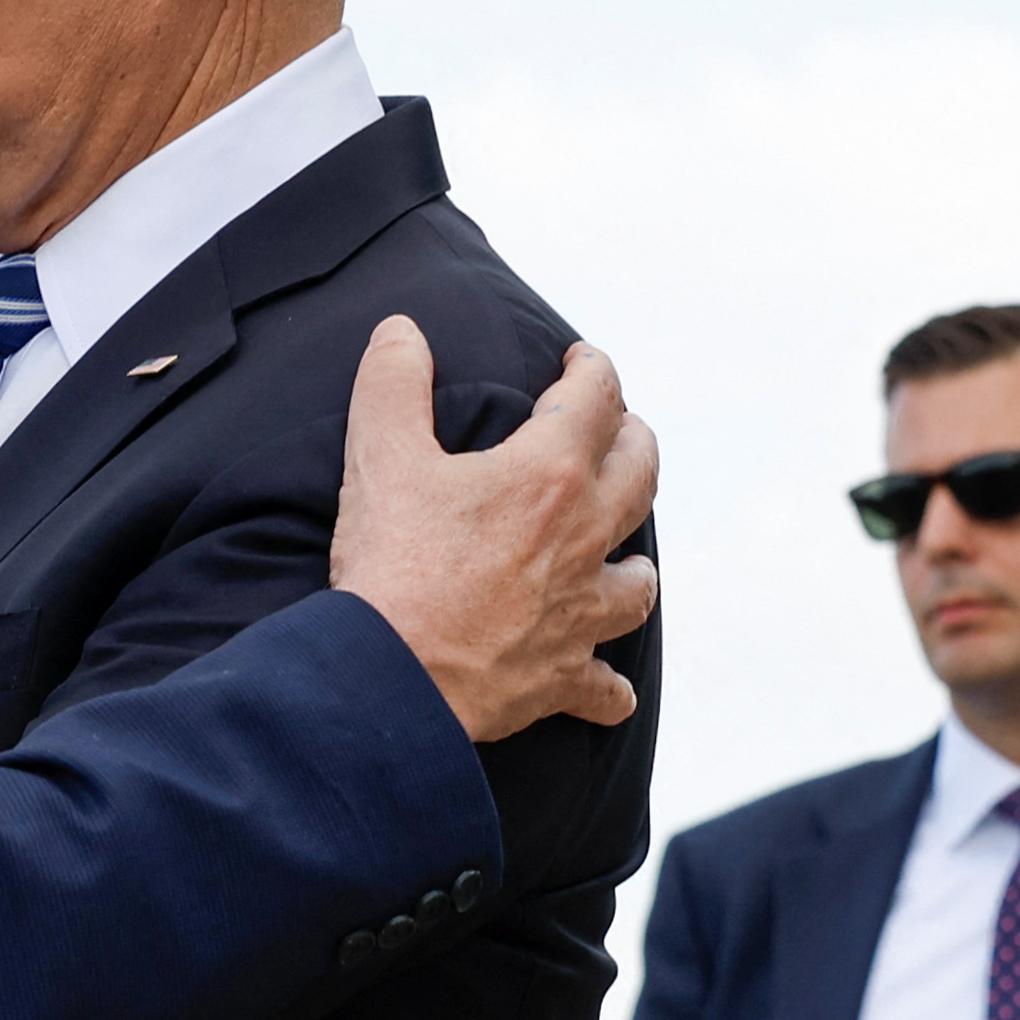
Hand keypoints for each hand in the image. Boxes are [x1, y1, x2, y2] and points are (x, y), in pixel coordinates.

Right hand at [330, 317, 659, 742]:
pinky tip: (607, 686)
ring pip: (640, 583)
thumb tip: (401, 331)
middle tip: (616, 430)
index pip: (596, 397)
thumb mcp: (378, 458)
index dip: (591, 368)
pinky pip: (607, 688)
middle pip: (641, 474)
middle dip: (632, 440)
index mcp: (548, 474)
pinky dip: (608, 686)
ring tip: (620, 554)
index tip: (579, 359)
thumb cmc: (390, 566)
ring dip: (634, 562)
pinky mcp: (563, 675)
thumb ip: (392, 383)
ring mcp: (581, 612)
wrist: (391, 677)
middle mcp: (584, 538)